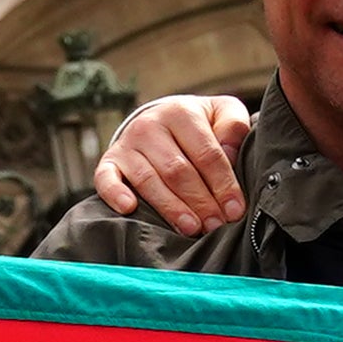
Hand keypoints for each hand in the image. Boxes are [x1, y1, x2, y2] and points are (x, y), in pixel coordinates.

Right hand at [97, 91, 252, 232]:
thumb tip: (231, 153)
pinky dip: (115, 194)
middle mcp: (150, 125)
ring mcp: (127, 144)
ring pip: (149, 180)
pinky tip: (130, 208)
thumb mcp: (222, 114)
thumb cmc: (198, 125)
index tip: (235, 210)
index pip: (207, 153)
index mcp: (181, 112)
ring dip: (171, 207)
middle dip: (200, 201)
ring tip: (191, 228)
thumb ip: (233, 127)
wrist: (160, 120)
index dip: (223, 184)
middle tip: (216, 225)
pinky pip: (106, 179)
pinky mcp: (109, 162)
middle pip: (178, 171)